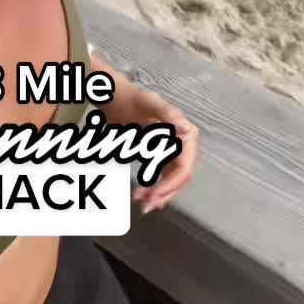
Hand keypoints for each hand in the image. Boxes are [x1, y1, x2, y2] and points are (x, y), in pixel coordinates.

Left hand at [125, 87, 199, 214]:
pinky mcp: (162, 154)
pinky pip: (163, 176)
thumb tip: (186, 131)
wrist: (117, 97)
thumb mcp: (150, 103)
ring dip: (160, 194)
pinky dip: (155, 187)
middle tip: (146, 206)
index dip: (171, 183)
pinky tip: (145, 196)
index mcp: (186, 133)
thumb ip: (167, 115)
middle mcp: (184, 144)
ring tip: (143, 204)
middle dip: (165, 193)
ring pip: (172, 180)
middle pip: (180, 177)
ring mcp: (173, 150)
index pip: (184, 166)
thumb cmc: (134, 98)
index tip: (153, 194)